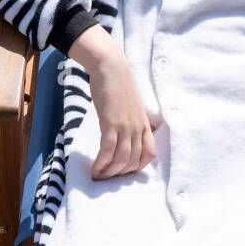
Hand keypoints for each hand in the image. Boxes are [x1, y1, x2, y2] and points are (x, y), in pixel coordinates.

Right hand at [69, 25, 161, 179]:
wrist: (111, 67)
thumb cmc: (118, 86)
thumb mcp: (131, 106)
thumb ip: (131, 122)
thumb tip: (123, 136)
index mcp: (144, 124)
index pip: (149, 154)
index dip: (138, 167)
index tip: (124, 171)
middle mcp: (138, 128)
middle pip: (133, 161)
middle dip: (119, 174)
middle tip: (106, 178)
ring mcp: (125, 126)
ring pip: (121, 159)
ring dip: (109, 172)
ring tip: (98, 177)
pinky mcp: (110, 122)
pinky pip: (107, 150)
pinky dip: (101, 163)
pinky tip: (94, 169)